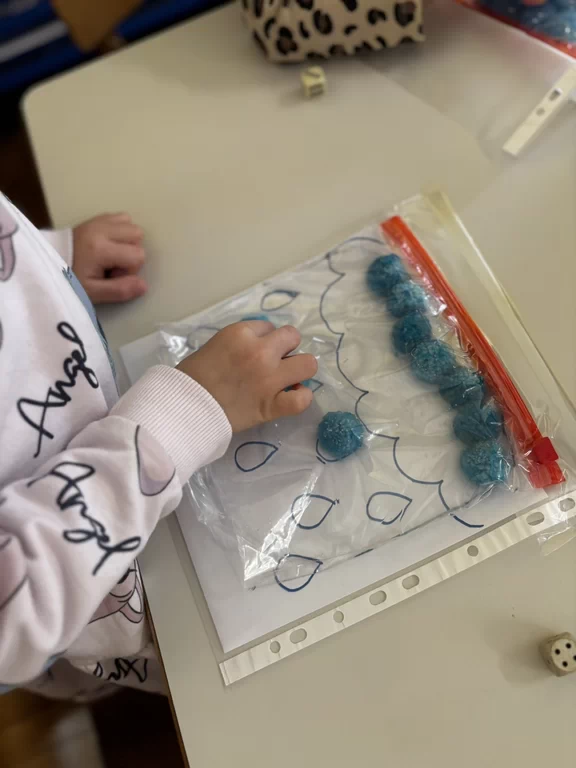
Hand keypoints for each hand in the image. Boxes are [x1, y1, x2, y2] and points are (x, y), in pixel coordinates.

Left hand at [72, 213, 146, 303]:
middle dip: (132, 252)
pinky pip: (122, 218)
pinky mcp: (97, 218)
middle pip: (138, 235)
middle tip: (113, 264)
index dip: (130, 269)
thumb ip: (119, 290)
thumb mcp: (93, 292)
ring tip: (112, 253)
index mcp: (100, 248)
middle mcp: (102, 229)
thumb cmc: (71, 279)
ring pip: (132, 225)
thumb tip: (144, 285)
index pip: (138, 255)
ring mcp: (99, 221)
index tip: (112, 276)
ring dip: (128, 241)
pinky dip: (122, 230)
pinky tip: (111, 243)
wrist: (47, 262)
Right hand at [178, 321, 317, 431]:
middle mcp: (260, 352)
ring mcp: (269, 379)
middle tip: (274, 362)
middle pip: (293, 337)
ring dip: (299, 370)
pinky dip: (301, 398)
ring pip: (308, 364)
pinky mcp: (272, 405)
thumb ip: (239, 343)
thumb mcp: (214, 346)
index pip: (268, 327)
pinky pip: (303, 399)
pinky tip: (291, 397)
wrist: (183, 409)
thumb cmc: (191, 378)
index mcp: (240, 333)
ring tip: (288, 379)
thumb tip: (258, 347)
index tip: (254, 352)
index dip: (264, 340)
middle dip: (286, 348)